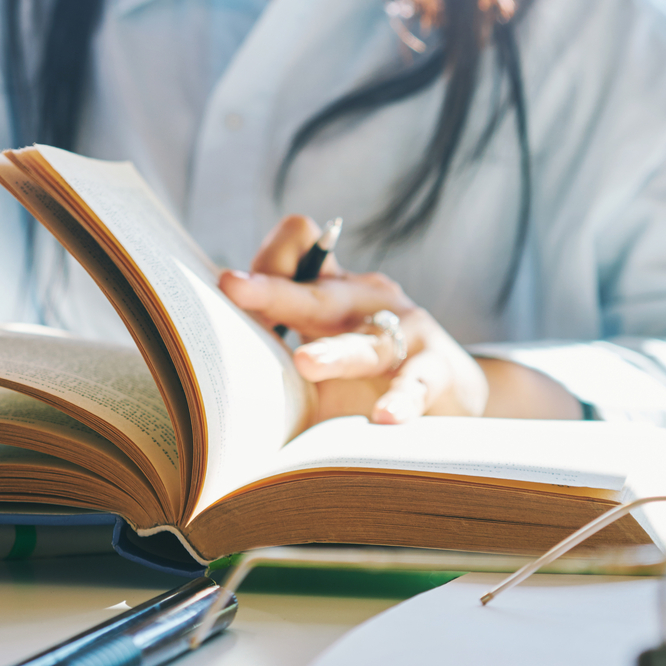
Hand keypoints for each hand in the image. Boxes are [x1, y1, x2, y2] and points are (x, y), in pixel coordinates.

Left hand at [220, 216, 586, 425]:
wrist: (449, 394)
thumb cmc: (366, 376)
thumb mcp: (319, 354)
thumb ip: (275, 351)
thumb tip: (215, 370)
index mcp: (332, 289)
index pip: (297, 247)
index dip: (264, 266)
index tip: (229, 287)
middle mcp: (368, 299)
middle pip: (318, 293)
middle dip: (274, 292)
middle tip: (234, 287)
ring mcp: (406, 331)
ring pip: (365, 343)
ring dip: (335, 354)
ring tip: (306, 364)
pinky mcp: (437, 369)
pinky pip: (416, 384)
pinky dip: (402, 401)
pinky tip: (384, 417)